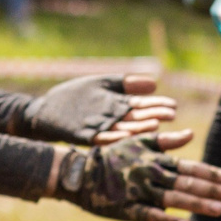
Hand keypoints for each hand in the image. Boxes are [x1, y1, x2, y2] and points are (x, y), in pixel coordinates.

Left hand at [18, 73, 180, 144]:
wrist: (46, 110)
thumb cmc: (74, 97)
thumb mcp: (102, 84)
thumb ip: (125, 83)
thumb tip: (154, 82)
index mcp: (117, 107)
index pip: (142, 106)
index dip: (157, 106)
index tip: (174, 106)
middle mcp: (112, 120)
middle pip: (136, 119)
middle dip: (154, 116)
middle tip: (171, 115)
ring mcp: (100, 129)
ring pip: (123, 130)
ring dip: (138, 129)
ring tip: (155, 125)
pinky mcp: (85, 135)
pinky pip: (101, 137)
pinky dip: (114, 136)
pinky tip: (126, 134)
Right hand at [55, 137, 220, 220]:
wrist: (80, 173)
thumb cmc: (113, 157)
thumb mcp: (139, 143)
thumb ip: (166, 141)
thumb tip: (190, 135)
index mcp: (157, 160)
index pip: (192, 168)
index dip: (214, 174)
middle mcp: (152, 175)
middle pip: (188, 184)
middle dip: (214, 190)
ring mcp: (140, 193)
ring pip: (174, 199)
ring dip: (197, 204)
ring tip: (219, 210)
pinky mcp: (127, 209)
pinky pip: (150, 215)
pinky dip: (167, 220)